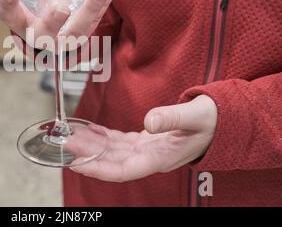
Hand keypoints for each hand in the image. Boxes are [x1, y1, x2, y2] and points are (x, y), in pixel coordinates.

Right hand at [0, 0, 115, 47]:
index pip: (9, 16)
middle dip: (52, 22)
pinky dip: (102, 5)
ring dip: (90, 11)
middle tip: (62, 8)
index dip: (7, 6)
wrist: (53, 31)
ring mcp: (63, 39)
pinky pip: (94, 22)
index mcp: (20, 22)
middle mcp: (40, 35)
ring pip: (76, 32)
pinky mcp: (82, 36)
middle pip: (43, 33)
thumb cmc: (36, 6)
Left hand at [69, 95, 217, 181]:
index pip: (124, 170)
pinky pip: (120, 141)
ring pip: (113, 151)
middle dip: (88, 152)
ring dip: (92, 143)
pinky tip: (90, 129)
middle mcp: (150, 157)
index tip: (78, 163)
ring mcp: (147, 150)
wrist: (221, 122)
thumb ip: (173, 118)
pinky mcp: (146, 141)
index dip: (99, 169)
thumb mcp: (196, 116)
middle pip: (112, 160)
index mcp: (160, 157)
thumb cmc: (213, 122)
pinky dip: (104, 136)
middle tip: (66, 141)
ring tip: (72, 134)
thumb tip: (149, 121)